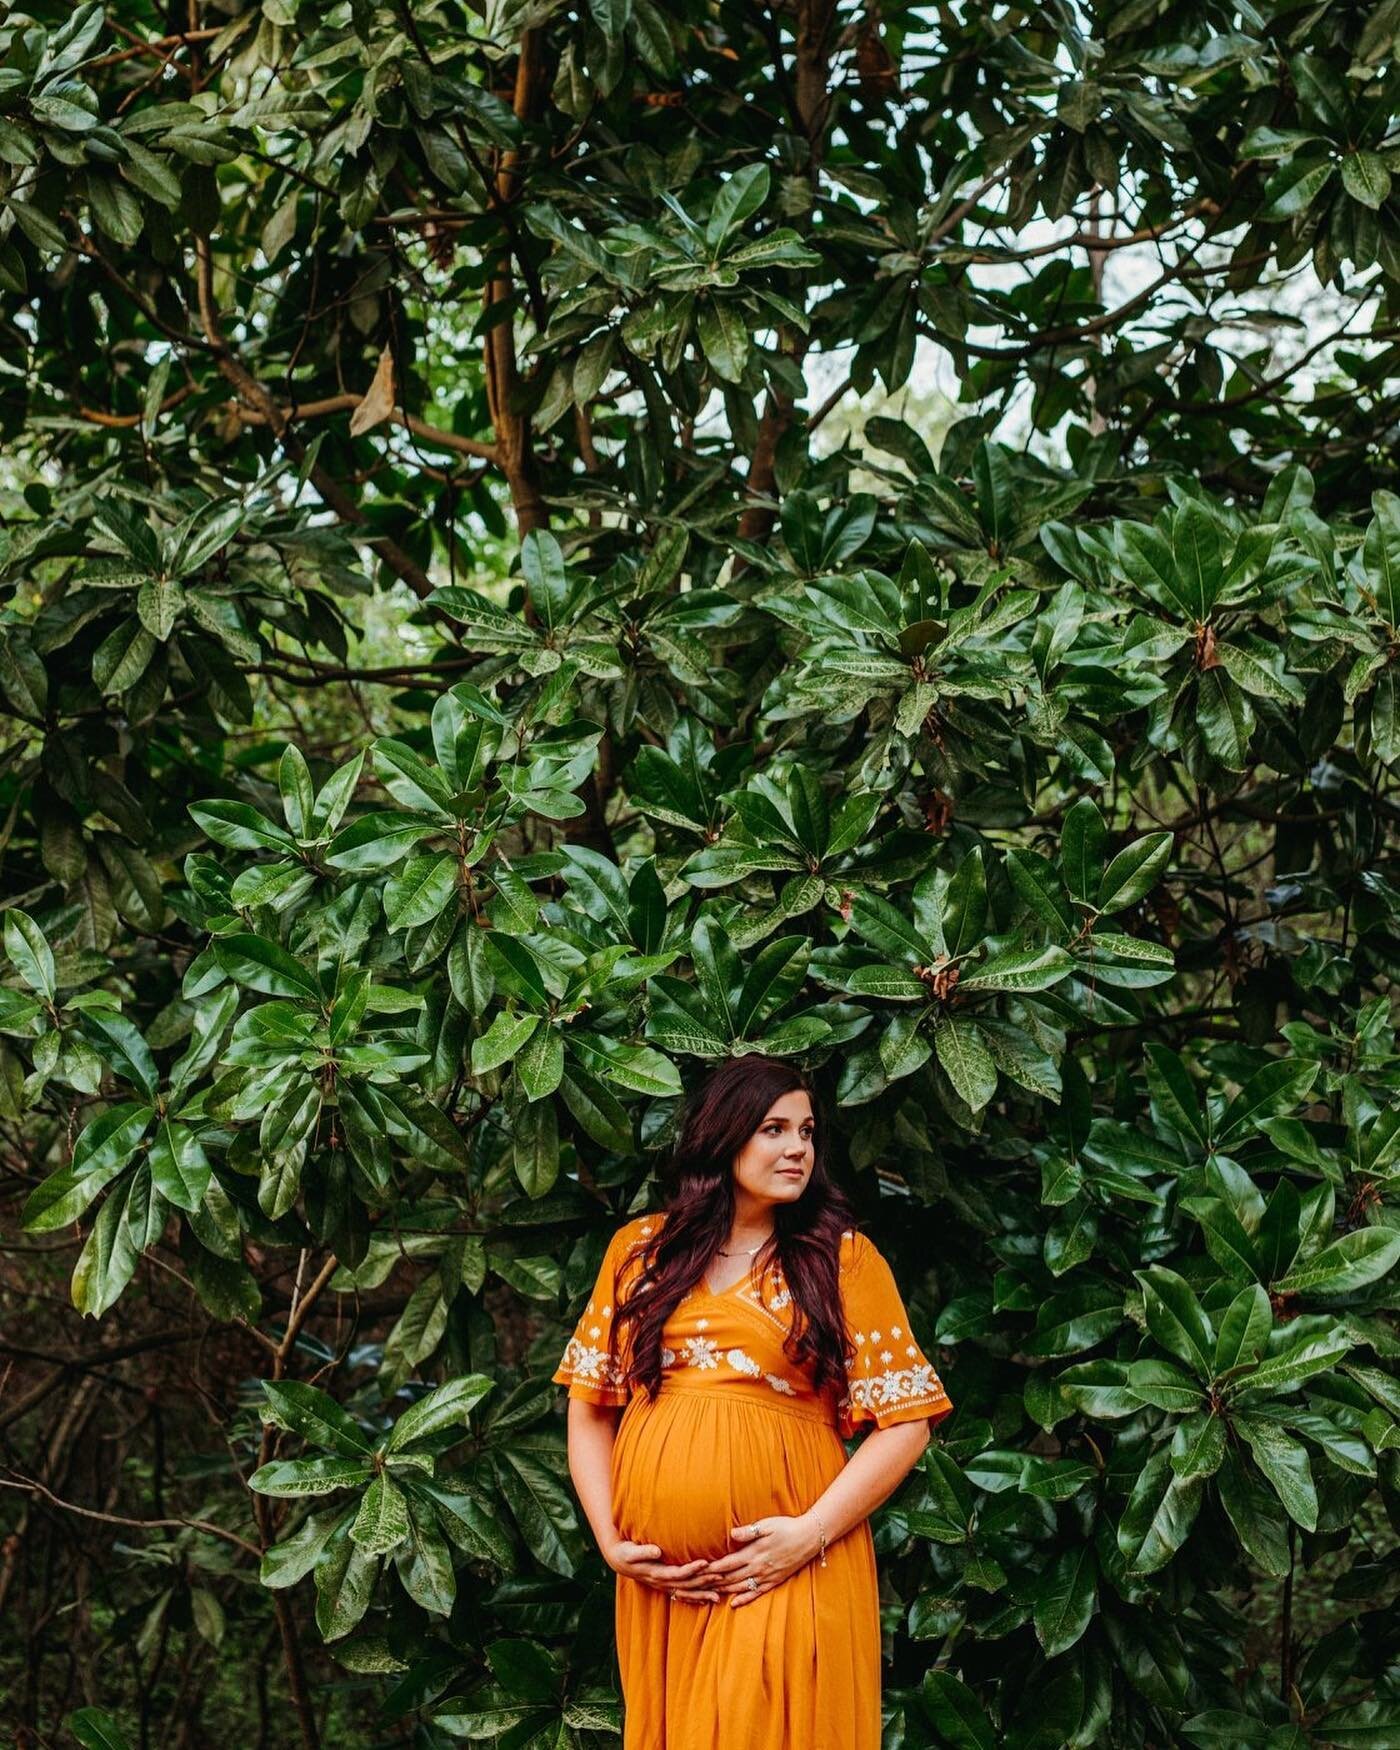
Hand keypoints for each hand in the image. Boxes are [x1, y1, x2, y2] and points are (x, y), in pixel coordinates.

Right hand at [602, 1537, 719, 1604]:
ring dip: (702, 1594)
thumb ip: (643, 1551)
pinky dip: (694, 1598)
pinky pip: (682, 1595)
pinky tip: (706, 1600)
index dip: (691, 1569)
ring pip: (686, 1592)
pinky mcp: (665, 1586)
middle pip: (686, 1584)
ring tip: (718, 1596)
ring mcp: (664, 1586)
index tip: (705, 1563)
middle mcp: (661, 1582)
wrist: (618, 1560)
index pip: (677, 1572)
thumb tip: (657, 1550)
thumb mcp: (630, 1551)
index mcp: (656, 1573)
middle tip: (721, 1576)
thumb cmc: (625, 1553)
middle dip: (703, 1581)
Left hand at [692, 1514, 823, 1607]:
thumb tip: (731, 1535)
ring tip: (710, 1593)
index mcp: (754, 1553)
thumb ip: (748, 1532)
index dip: (712, 1568)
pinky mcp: (774, 1581)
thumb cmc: (786, 1527)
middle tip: (699, 1586)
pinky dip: (743, 1599)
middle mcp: (758, 1568)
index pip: (727, 1564)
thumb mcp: (767, 1525)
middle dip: (714, 1582)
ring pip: (741, 1587)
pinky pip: (756, 1593)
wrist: (808, 1538)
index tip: (699, 1570)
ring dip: (725, 1591)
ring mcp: (766, 1576)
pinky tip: (734, 1604)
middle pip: (731, 1578)